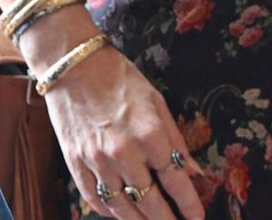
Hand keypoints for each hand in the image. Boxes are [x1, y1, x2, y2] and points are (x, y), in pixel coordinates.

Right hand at [44, 41, 209, 219]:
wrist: (74, 66)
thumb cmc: (119, 79)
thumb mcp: (157, 102)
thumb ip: (176, 140)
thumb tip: (194, 171)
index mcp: (150, 134)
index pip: (175, 180)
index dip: (189, 203)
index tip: (197, 216)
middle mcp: (124, 153)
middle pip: (150, 202)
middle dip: (167, 219)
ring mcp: (97, 162)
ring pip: (122, 208)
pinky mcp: (76, 165)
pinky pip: (96, 200)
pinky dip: (110, 212)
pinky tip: (122, 215)